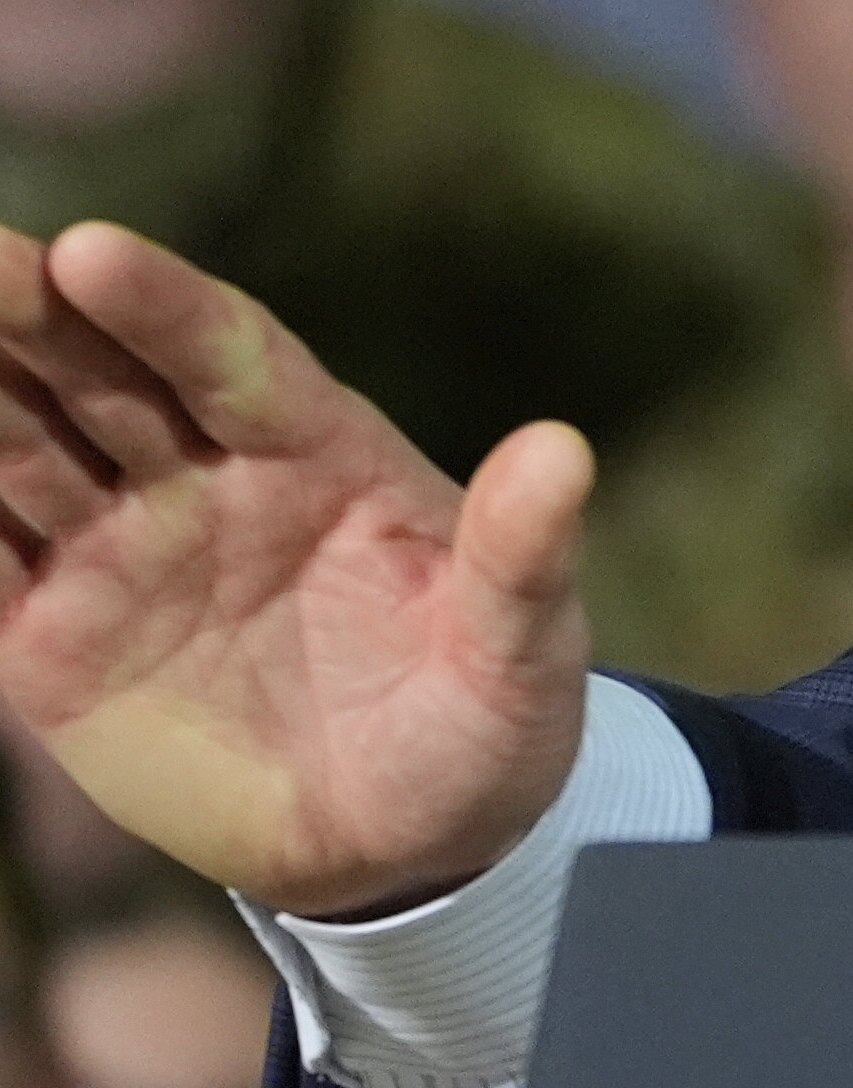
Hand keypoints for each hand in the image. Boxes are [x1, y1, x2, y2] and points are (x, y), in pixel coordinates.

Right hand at [0, 220, 589, 915]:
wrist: (406, 838)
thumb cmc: (484, 716)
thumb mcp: (521, 646)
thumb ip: (522, 555)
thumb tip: (564, 450)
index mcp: (321, 450)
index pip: (230, 355)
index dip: (162, 305)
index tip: (92, 249)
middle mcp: (211, 478)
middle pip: (106, 378)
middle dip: (30, 314)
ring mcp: (126, 553)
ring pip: (23, 452)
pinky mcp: (58, 641)